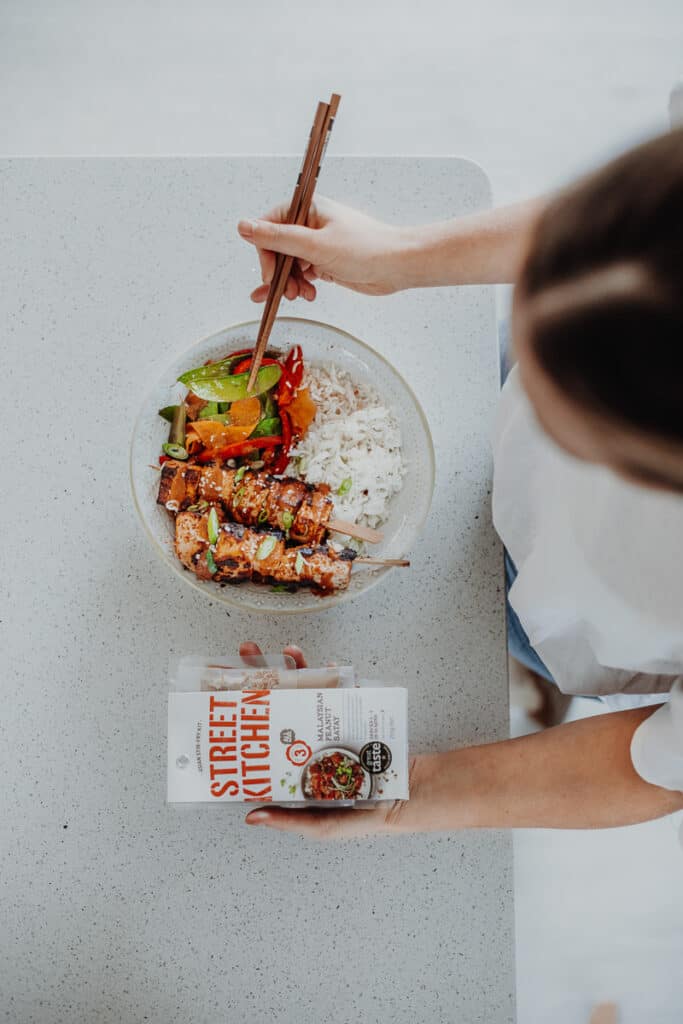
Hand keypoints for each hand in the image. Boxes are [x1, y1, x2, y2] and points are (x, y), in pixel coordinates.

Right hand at [237, 196, 409, 301]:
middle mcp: (310, 224)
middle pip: (277, 248)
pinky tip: (305, 296)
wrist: (397, 266)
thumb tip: (243, 226)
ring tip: (300, 295)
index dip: (266, 252)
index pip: (270, 226)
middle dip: (279, 273)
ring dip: (290, 283)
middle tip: (286, 290)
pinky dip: (301, 286)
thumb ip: (277, 237)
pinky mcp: (326, 262)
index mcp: (307, 209)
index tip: (271, 274)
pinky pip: (302, 274)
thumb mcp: (314, 245)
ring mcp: (318, 244)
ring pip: (289, 265)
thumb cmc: (366, 249)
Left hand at [238, 640, 420, 838]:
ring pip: (304, 688)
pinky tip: (327, 666)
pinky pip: (340, 687)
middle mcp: (304, 737)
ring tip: (285, 651)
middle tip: (245, 653)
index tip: (220, 694)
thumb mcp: (321, 826)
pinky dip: (334, 673)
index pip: (258, 734)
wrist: (409, 796)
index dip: (239, 713)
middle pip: (275, 701)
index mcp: (290, 762)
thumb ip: (289, 820)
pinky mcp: (352, 712)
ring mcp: (326, 721)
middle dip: (259, 675)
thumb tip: (251, 815)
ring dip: (294, 666)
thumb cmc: (363, 816)